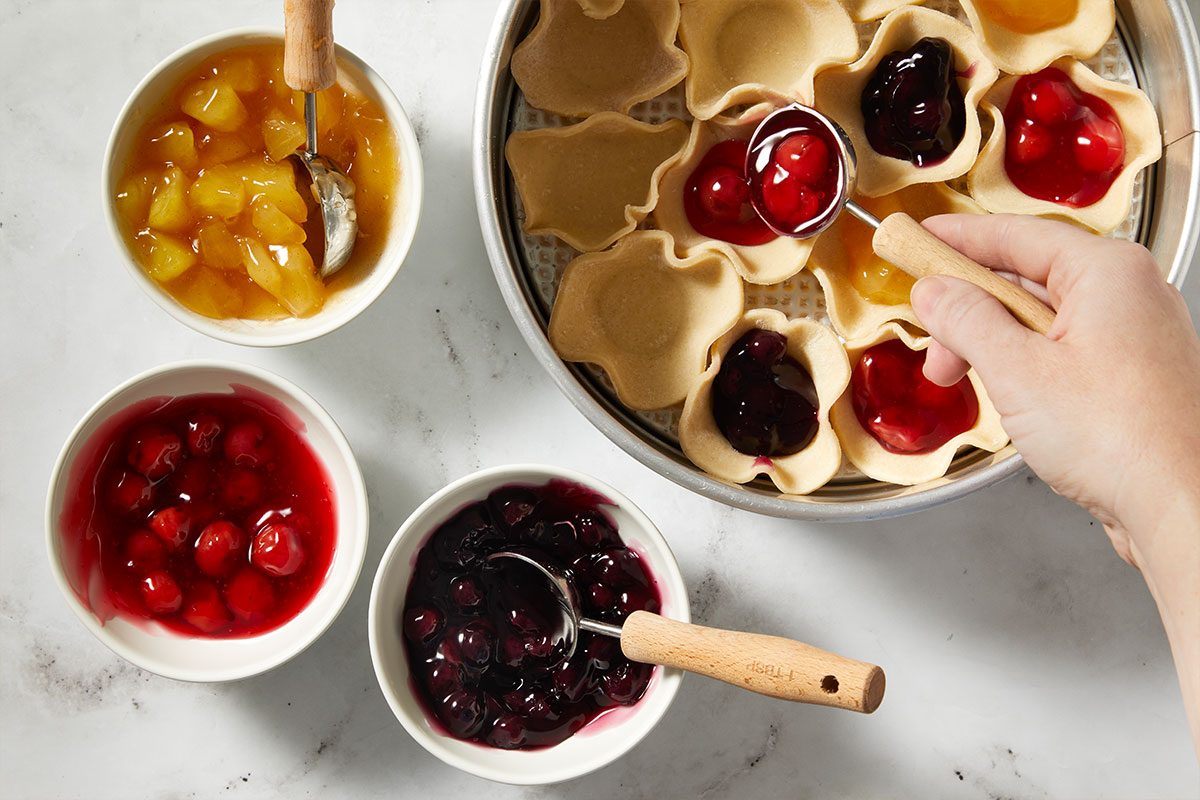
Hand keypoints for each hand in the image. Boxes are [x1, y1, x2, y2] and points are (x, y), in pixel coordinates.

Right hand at [909, 214, 1199, 565]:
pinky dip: (1023, 365)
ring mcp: (1133, 335)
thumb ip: (966, 321)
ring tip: (962, 377)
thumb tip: (936, 293)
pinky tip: (1005, 393)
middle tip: (931, 336)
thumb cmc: (1124, 440)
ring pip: (1041, 318)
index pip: (1014, 235)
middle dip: (968, 310)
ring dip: (991, 344)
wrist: (1179, 503)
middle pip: (1025, 278)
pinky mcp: (1130, 374)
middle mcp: (1128, 294)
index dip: (957, 239)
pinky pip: (1063, 350)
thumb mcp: (1017, 371)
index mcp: (1107, 273)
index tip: (918, 240)